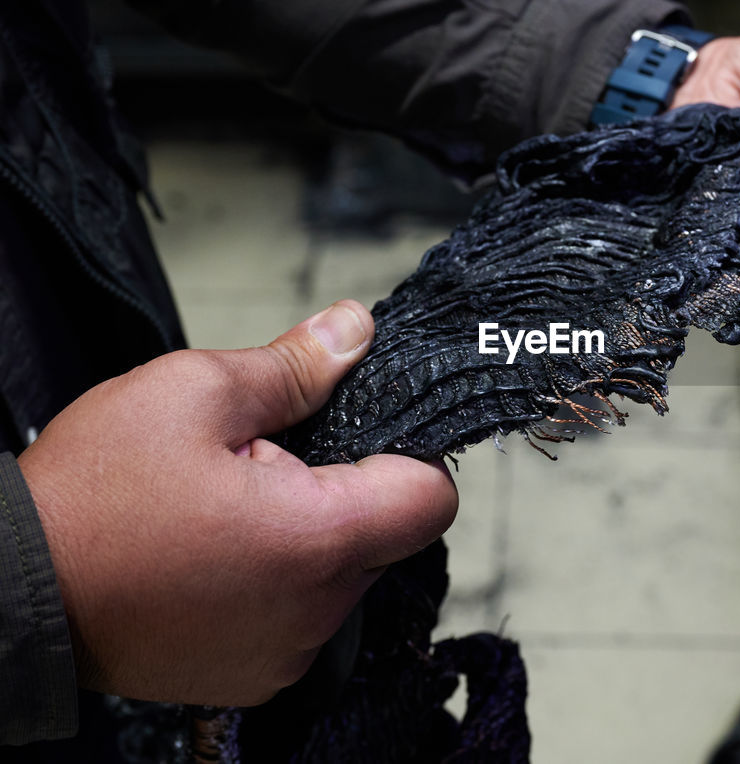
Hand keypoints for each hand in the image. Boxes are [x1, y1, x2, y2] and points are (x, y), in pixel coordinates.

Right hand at [19, 301, 456, 705]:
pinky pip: (300, 614)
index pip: (431, 499)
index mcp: (318, 541)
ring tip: (224, 511)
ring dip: (306, 535)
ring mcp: (285, 653)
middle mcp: (316, 612)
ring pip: (342, 573)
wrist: (11, 594)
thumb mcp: (191, 393)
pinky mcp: (253, 674)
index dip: (409, 452)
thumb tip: (357, 330)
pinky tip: (213, 555)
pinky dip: (275, 580)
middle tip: (260, 463)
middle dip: (342, 488)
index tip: (361, 430)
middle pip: (387, 534)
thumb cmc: (88, 499)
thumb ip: (295, 366)